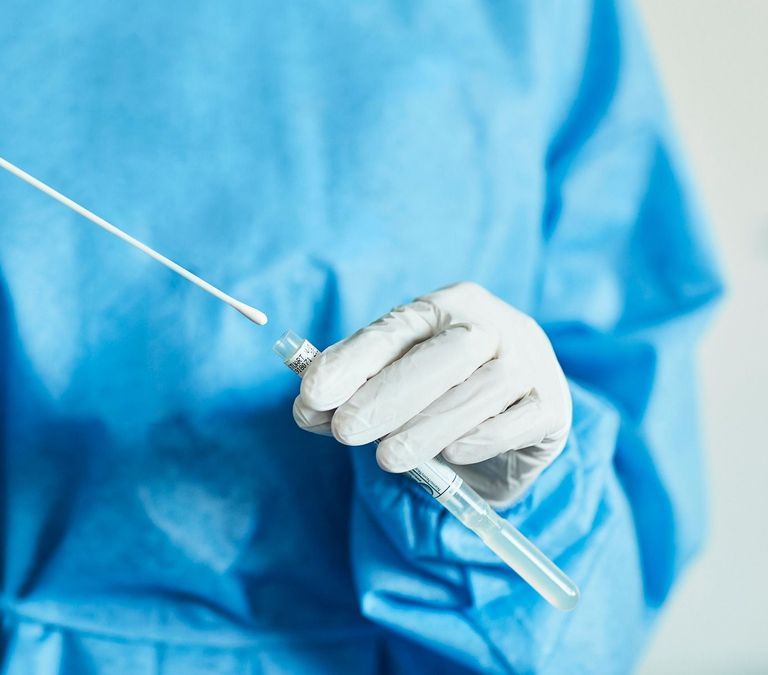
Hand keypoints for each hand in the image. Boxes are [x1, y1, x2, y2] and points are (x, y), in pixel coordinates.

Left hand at [293, 282, 571, 505]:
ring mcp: (530, 360)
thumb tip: (307, 409)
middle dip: (388, 395)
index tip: (312, 393)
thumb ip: (348, 397)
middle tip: (346, 432)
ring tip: (388, 458)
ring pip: (484, 388)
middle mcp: (493, 323)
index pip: (394, 330)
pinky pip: (520, 420)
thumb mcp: (388, 389)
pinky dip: (483, 438)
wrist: (510, 425)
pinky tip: (451, 455)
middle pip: (445, 353)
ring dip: (428, 426)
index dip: (351, 362)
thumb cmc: (437, 398)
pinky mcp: (552, 404)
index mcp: (444, 306)